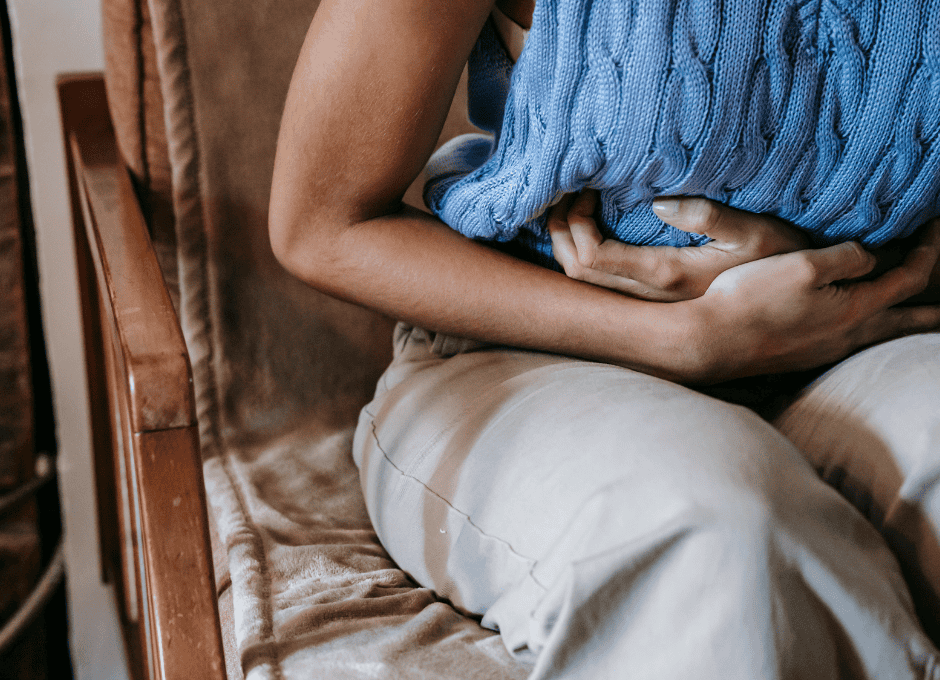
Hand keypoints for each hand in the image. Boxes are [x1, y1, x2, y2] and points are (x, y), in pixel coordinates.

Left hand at [548, 191, 808, 300]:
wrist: (796, 302)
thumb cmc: (781, 259)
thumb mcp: (756, 232)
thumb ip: (709, 217)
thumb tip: (657, 204)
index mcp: (667, 275)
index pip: (593, 257)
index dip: (574, 224)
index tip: (586, 188)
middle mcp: (650, 296)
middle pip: (576, 272)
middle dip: (560, 230)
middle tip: (567, 191)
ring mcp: (649, 301)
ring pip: (584, 282)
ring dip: (567, 243)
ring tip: (572, 206)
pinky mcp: (654, 299)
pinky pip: (600, 282)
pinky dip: (582, 253)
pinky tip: (589, 228)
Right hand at [688, 220, 939, 380]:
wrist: (711, 341)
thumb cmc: (753, 300)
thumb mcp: (804, 265)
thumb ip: (846, 256)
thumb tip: (869, 256)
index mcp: (856, 309)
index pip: (909, 278)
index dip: (929, 251)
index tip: (935, 227)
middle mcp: (848, 335)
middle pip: (908, 322)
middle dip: (934, 311)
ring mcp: (826, 350)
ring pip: (882, 334)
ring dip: (906, 320)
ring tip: (920, 316)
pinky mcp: (804, 355)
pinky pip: (854, 339)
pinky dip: (873, 327)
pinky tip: (861, 325)